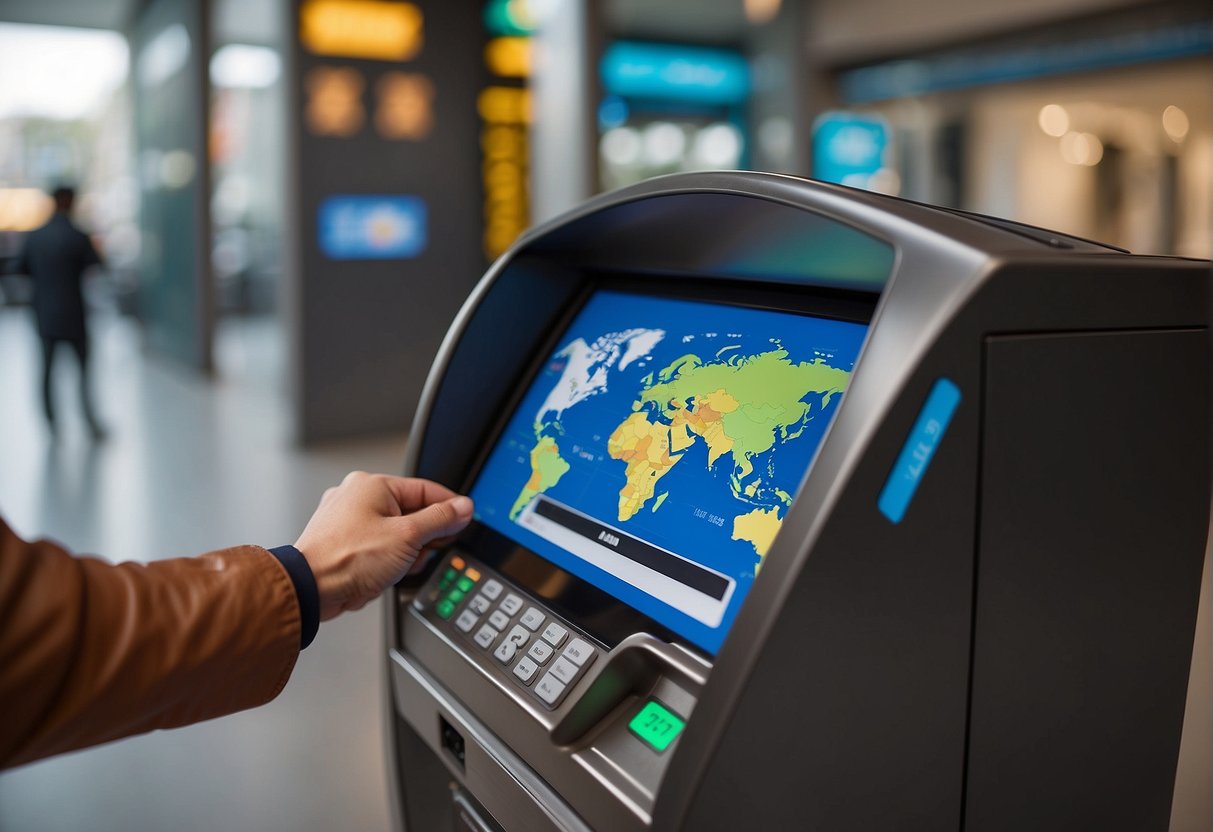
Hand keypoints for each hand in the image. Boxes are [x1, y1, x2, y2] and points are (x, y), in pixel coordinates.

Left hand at [295, 472, 472, 620]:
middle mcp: (356, 495)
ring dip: (404, 552)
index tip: (465, 519)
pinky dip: (386, 559)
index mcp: (372, 484)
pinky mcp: (340, 540)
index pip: (425, 490)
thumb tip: (461, 508)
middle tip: (426, 551)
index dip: (450, 507)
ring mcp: (345, 518)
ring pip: (394, 531)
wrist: (309, 589)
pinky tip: (383, 573)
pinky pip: (377, 544)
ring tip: (397, 567)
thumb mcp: (407, 537)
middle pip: (410, 511)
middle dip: (422, 537)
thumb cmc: (346, 560)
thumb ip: (440, 520)